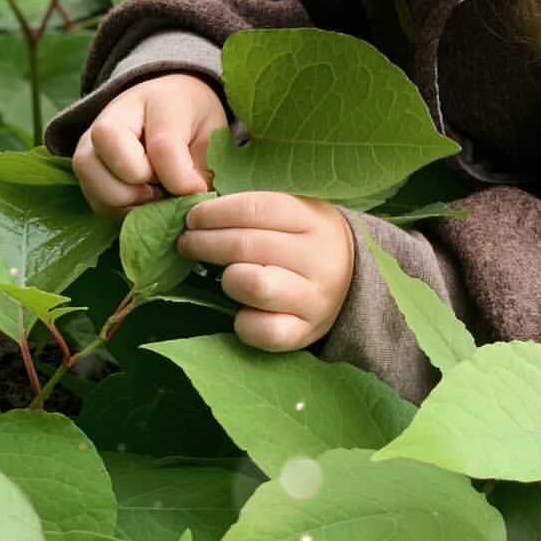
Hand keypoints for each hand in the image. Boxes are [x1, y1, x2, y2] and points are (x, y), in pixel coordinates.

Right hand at [73, 74, 227, 220]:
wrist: (167, 104)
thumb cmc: (193, 120)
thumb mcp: (211, 135)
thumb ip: (202, 165)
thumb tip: (190, 201)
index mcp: (158, 100)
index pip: (162, 145)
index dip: (180, 178)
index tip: (197, 189)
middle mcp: (113, 115)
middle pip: (112, 153)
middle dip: (143, 185)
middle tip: (166, 190)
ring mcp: (91, 139)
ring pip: (91, 174)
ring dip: (125, 201)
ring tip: (152, 197)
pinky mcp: (85, 165)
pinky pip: (91, 196)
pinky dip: (116, 210)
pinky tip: (140, 202)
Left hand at [176, 191, 355, 351]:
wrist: (353, 280)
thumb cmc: (307, 241)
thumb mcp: (296, 213)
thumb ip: (255, 210)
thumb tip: (198, 212)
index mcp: (314, 219)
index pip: (255, 208)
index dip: (214, 212)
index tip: (192, 218)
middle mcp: (318, 257)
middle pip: (247, 246)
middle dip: (205, 242)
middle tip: (187, 243)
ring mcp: (315, 297)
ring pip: (255, 285)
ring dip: (229, 278)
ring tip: (222, 275)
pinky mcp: (306, 331)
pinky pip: (263, 331)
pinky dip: (244, 322)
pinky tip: (241, 311)